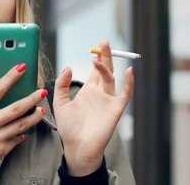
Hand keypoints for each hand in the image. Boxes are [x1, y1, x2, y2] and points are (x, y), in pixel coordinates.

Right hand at [0, 63, 46, 180]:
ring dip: (34, 116)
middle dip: (32, 98)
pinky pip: (17, 138)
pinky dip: (24, 132)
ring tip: (41, 109)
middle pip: (16, 108)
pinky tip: (28, 127)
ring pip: (21, 125)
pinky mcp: (1, 150)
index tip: (21, 68)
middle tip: (42, 92)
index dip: (11, 77)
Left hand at [53, 41, 133, 175]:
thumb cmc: (69, 129)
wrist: (77, 147)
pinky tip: (129, 72)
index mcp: (88, 92)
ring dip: (106, 67)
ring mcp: (108, 101)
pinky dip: (130, 83)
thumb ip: (62, 85)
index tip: (96, 47)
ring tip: (98, 58)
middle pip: (105, 70)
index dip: (97, 59)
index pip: (95, 72)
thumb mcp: (60, 103)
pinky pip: (126, 94)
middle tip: (104, 42)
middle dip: (106, 56)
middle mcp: (100, 94)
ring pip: (111, 79)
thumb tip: (68, 67)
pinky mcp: (115, 109)